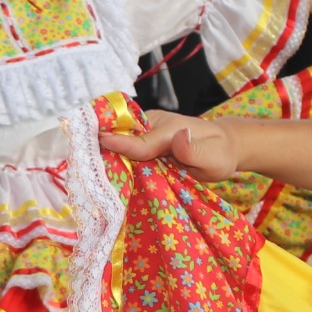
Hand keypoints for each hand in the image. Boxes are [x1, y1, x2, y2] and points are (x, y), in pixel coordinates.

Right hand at [99, 110, 237, 179]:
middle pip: (121, 142)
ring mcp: (145, 142)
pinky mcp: (145, 153)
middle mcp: (149, 130)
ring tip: (93, 182)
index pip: (136, 139)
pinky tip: (110, 185)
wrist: (223, 152)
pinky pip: (129, 162)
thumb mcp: (211, 155)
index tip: (98, 145)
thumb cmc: (219, 152)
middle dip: (105, 155)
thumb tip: (179, 137)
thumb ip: (192, 150)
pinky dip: (121, 172)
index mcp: (163, 126)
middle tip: (88, 173)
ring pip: (122, 153)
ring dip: (110, 165)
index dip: (118, 145)